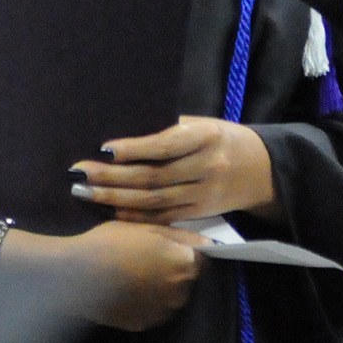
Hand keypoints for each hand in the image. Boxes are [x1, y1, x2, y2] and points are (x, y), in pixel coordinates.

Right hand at [4, 220, 203, 330]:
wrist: (76, 274)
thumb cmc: (110, 243)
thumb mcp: (146, 228)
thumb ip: (181, 236)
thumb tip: (207, 242)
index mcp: (184, 264)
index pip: (200, 259)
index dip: (183, 251)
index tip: (164, 247)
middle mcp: (181, 291)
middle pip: (187, 278)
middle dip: (173, 268)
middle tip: (145, 258)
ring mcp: (163, 311)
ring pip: (171, 296)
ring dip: (161, 286)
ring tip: (134, 275)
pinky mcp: (146, 324)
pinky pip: (154, 310)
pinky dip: (147, 301)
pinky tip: (127, 290)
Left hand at [73, 117, 279, 221]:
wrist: (263, 170)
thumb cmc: (223, 139)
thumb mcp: (204, 125)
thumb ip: (171, 130)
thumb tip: (124, 137)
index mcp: (206, 138)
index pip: (164, 146)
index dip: (133, 149)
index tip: (103, 148)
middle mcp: (206, 168)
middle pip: (153, 177)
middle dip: (112, 177)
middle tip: (79, 174)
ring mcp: (204, 195)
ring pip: (154, 200)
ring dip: (116, 199)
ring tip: (85, 193)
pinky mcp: (200, 213)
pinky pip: (163, 217)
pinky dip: (136, 216)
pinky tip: (111, 212)